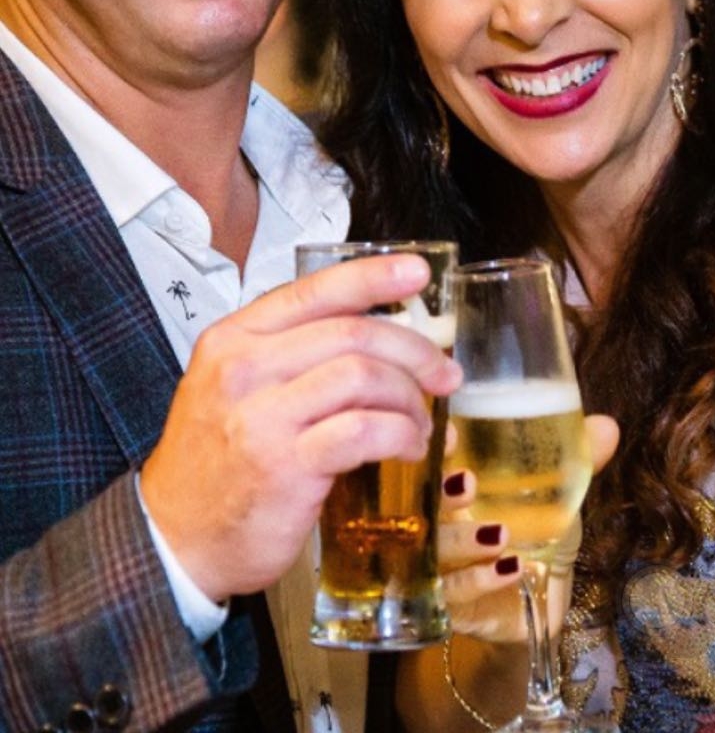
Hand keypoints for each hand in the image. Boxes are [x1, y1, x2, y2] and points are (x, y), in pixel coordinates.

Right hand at [140, 253, 461, 602]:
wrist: (175, 539)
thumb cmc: (215, 462)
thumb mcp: (236, 388)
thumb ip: (292, 356)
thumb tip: (381, 340)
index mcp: (233, 338)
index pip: (313, 290)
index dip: (373, 276)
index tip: (417, 272)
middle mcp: (244, 368)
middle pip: (351, 332)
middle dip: (412, 349)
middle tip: (443, 372)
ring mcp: (263, 416)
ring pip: (362, 376)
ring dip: (409, 397)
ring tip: (421, 422)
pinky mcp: (286, 466)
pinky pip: (364, 431)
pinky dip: (400, 434)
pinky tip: (408, 446)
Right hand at [438, 414, 618, 640]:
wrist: (539, 600)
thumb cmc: (536, 535)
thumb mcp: (555, 496)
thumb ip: (575, 461)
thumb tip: (607, 427)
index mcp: (454, 487)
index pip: (432, 460)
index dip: (437, 446)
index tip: (452, 432)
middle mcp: (438, 522)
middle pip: (422, 505)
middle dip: (440, 493)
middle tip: (468, 483)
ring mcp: (439, 566)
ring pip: (434, 551)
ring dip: (464, 541)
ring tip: (500, 534)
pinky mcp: (450, 605)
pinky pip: (456, 593)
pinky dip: (483, 579)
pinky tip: (511, 568)